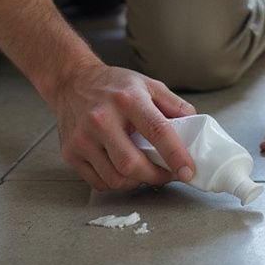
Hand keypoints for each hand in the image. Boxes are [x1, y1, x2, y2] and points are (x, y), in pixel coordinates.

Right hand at [50, 61, 197, 190]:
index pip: (157, 131)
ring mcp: (83, 138)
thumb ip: (174, 105)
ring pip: (115, 178)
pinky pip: (98, 182)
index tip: (188, 171)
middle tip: (168, 175)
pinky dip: (116, 183)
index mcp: (127, 100)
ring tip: (146, 172)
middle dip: (156, 177)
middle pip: (132, 164)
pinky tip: (123, 172)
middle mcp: (102, 119)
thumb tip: (194, 128)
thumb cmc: (113, 85)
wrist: (72, 81)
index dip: (176, 155)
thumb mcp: (148, 84)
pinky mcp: (71, 152)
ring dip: (137, 182)